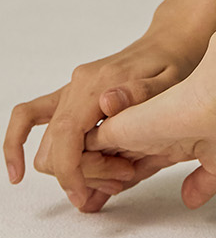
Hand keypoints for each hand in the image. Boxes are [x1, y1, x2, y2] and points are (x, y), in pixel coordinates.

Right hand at [6, 31, 207, 213]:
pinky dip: (17, 144)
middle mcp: (77, 85)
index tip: (83, 195)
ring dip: (72, 170)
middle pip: (56, 146)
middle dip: (83, 173)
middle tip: (124, 178)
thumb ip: (142, 94)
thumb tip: (106, 103)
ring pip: (47, 145)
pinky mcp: (68, 96)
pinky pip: (29, 117)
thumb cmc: (175, 63)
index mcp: (99, 82)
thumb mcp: (172, 80)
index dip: (70, 171)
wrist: (170, 42)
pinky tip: (18, 171)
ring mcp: (70, 90)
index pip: (67, 134)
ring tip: (115, 175)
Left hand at [81, 68, 215, 210]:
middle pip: (117, 158)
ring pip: (98, 151)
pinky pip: (85, 146)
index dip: (128, 178)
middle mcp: (157, 130)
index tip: (116, 193)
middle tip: (89, 204)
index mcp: (180, 138)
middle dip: (100, 180)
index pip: (143, 162)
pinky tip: (77, 184)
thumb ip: (204, 182)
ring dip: (88, 175)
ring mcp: (139, 125)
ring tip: (84, 200)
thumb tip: (190, 200)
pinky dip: (78, 166)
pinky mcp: (122, 123)